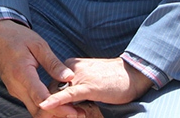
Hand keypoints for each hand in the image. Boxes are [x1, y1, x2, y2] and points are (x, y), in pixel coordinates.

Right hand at [0, 20, 73, 115]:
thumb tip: (70, 77)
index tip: (73, 110)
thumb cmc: (16, 37)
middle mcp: (16, 86)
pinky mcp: (15, 90)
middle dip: (57, 114)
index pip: (40, 98)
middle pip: (37, 110)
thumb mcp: (38, 45)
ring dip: (51, 112)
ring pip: (34, 109)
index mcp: (22, 73)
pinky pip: (30, 103)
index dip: (57, 107)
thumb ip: (53, 63)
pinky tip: (57, 102)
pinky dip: (44, 106)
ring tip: (71, 109)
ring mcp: (14, 90)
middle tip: (77, 113)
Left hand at [37, 58, 151, 115]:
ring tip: (53, 116)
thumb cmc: (113, 78)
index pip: (52, 83)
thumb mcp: (89, 80)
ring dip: (55, 107)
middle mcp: (72, 68)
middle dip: (51, 104)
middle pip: (52, 88)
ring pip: (59, 93)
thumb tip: (68, 103)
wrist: (133, 73)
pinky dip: (57, 100)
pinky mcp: (88, 86)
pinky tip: (46, 105)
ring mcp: (80, 77)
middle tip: (49, 116)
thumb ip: (76, 87)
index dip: (51, 98)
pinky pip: (68, 95)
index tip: (48, 110)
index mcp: (71, 65)